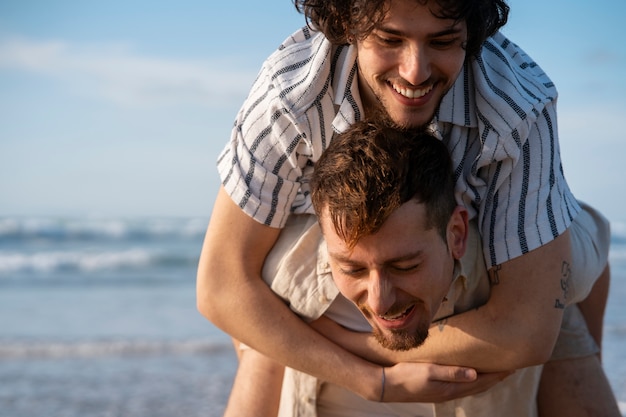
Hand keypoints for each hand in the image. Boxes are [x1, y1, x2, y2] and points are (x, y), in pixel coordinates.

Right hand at [380, 362, 510, 402]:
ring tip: (495, 372)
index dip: (496, 374)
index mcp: (451, 388)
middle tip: (510, 369)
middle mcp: (449, 392)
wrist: (386, 385)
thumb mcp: (429, 371)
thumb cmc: (406, 375)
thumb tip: (475, 374)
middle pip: (478, 385)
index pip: (480, 381)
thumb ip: (451, 372)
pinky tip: (470, 376)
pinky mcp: (436, 389)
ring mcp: (442, 392)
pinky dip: (471, 381)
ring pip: (470, 386)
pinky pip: (460, 386)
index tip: (511, 366)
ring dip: (485, 380)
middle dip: (495, 378)